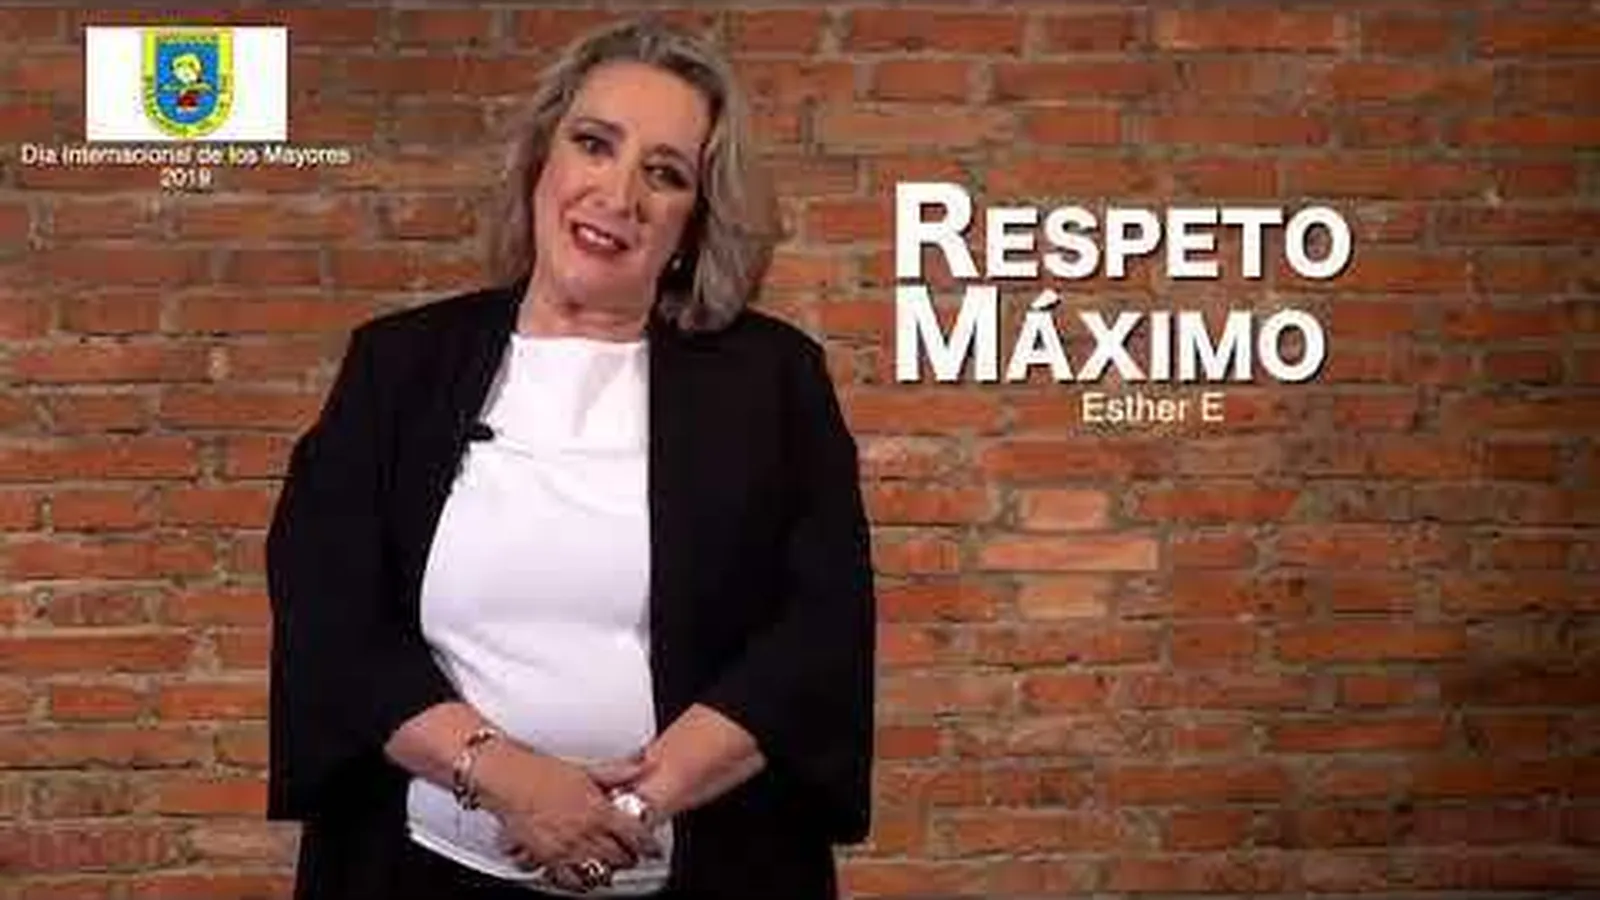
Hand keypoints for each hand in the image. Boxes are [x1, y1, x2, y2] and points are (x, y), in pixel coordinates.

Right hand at [474, 742, 660, 887]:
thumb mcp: (586, 768)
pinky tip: (583, 877)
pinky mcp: (545, 858)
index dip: (649, 845)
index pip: (635, 835)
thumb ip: (618, 771)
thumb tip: (641, 765)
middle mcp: (584, 833)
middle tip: (633, 856)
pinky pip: (569, 881)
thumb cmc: (541, 771)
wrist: (506, 779)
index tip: (653, 849)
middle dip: (630, 859)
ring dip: (607, 872)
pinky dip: (579, 882)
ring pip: (597, 872)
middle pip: (619, 857)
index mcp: (598, 810)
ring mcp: (565, 849)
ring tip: (611, 868)